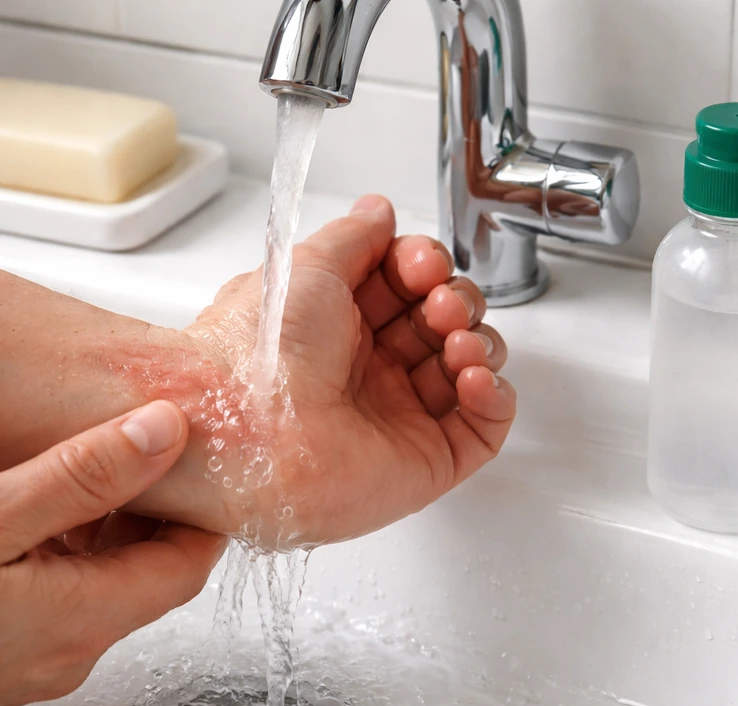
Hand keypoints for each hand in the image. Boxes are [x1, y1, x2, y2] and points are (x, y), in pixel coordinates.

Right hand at [0, 401, 225, 705]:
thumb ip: (83, 475)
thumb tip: (162, 435)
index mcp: (84, 618)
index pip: (188, 564)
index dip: (205, 509)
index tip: (201, 460)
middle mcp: (72, 649)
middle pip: (151, 572)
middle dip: (155, 509)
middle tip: (141, 450)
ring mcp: (38, 659)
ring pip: (105, 581)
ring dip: (106, 526)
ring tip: (83, 471)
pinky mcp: (6, 656)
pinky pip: (63, 596)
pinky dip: (66, 550)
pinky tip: (34, 515)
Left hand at [133, 195, 514, 546]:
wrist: (241, 428)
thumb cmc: (258, 349)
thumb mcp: (308, 265)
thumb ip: (355, 235)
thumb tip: (380, 210)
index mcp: (340, 326)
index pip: (411, 288)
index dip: (428, 268)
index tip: (422, 263)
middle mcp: (369, 371)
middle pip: (446, 324)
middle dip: (456, 300)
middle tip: (439, 300)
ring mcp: (397, 418)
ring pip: (469, 371)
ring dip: (478, 341)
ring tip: (454, 338)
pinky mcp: (422, 462)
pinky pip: (483, 431)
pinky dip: (495, 397)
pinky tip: (475, 376)